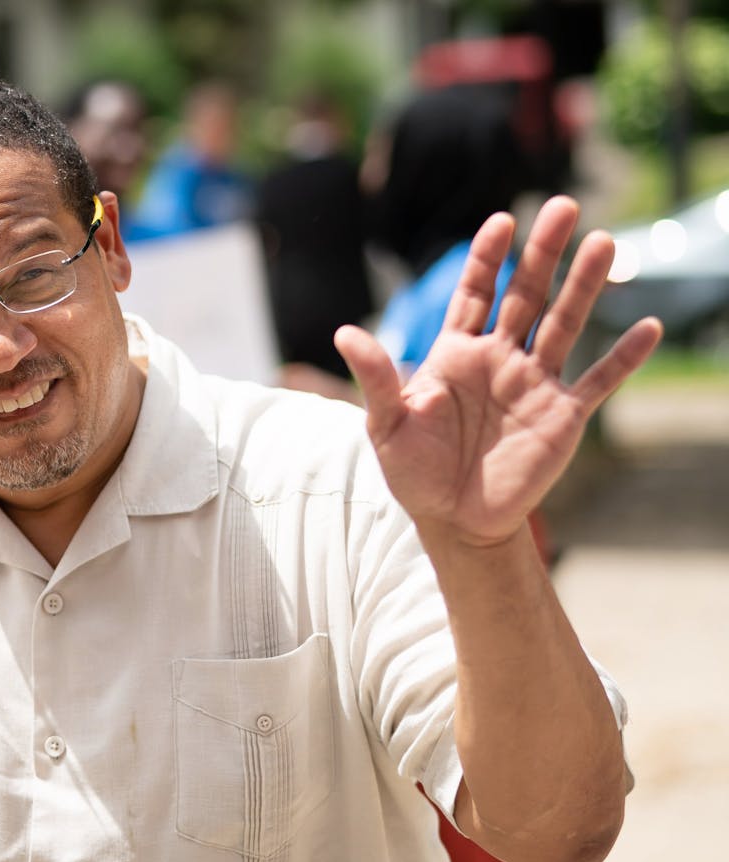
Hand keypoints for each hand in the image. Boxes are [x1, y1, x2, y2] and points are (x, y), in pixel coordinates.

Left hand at [335, 196, 662, 545]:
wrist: (452, 522)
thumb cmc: (413, 472)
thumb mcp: (385, 425)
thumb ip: (376, 377)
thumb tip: (344, 332)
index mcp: (456, 353)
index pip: (475, 293)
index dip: (487, 257)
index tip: (501, 220)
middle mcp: (500, 359)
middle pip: (526, 295)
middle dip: (543, 252)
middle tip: (563, 206)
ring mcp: (534, 384)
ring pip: (566, 324)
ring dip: (585, 285)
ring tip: (605, 242)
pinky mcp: (562, 416)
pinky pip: (599, 381)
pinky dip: (624, 357)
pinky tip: (649, 327)